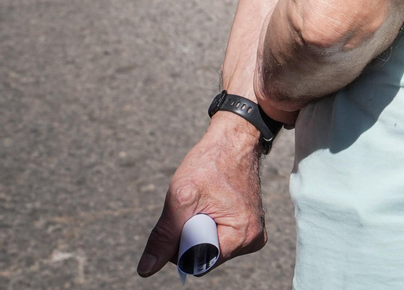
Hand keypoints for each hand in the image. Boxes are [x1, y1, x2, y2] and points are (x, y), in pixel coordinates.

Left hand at [135, 116, 266, 276]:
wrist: (233, 141)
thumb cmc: (211, 163)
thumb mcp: (180, 199)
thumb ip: (164, 237)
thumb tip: (146, 269)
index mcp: (242, 236)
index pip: (199, 263)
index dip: (180, 245)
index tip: (184, 216)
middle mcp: (252, 239)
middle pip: (204, 257)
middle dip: (189, 236)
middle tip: (193, 206)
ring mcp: (251, 233)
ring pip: (209, 247)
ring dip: (196, 229)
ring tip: (204, 202)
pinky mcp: (246, 226)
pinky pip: (217, 238)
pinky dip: (206, 224)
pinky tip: (210, 204)